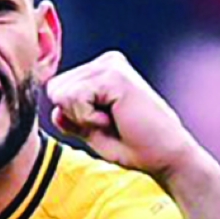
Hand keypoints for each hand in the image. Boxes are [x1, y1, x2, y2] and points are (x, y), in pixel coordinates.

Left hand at [46, 51, 199, 179]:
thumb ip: (70, 115)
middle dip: (75, 115)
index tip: (105, 123)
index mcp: (101, 70)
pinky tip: (116, 119)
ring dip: (83, 117)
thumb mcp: (90, 129)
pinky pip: (74, 99)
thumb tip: (53, 101)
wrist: (165, 157)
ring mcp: (111, 65)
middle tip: (111, 123)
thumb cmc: (133, 146)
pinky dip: (89, 118)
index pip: (56, 89)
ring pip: (60, 93)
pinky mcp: (113, 75)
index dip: (73, 116)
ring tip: (115, 120)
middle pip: (54, 89)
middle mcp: (106, 61)